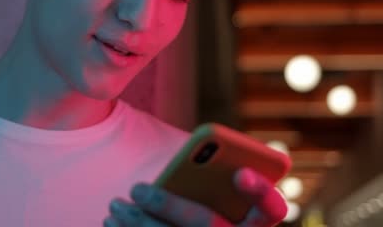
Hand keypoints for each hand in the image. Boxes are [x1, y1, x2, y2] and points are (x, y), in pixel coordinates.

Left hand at [103, 167, 286, 226]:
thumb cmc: (208, 215)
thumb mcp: (214, 201)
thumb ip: (208, 185)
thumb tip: (184, 163)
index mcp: (254, 225)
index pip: (270, 210)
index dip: (261, 193)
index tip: (240, 173)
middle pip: (206, 225)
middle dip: (167, 205)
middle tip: (136, 187)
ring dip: (136, 223)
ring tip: (115, 204)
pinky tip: (112, 223)